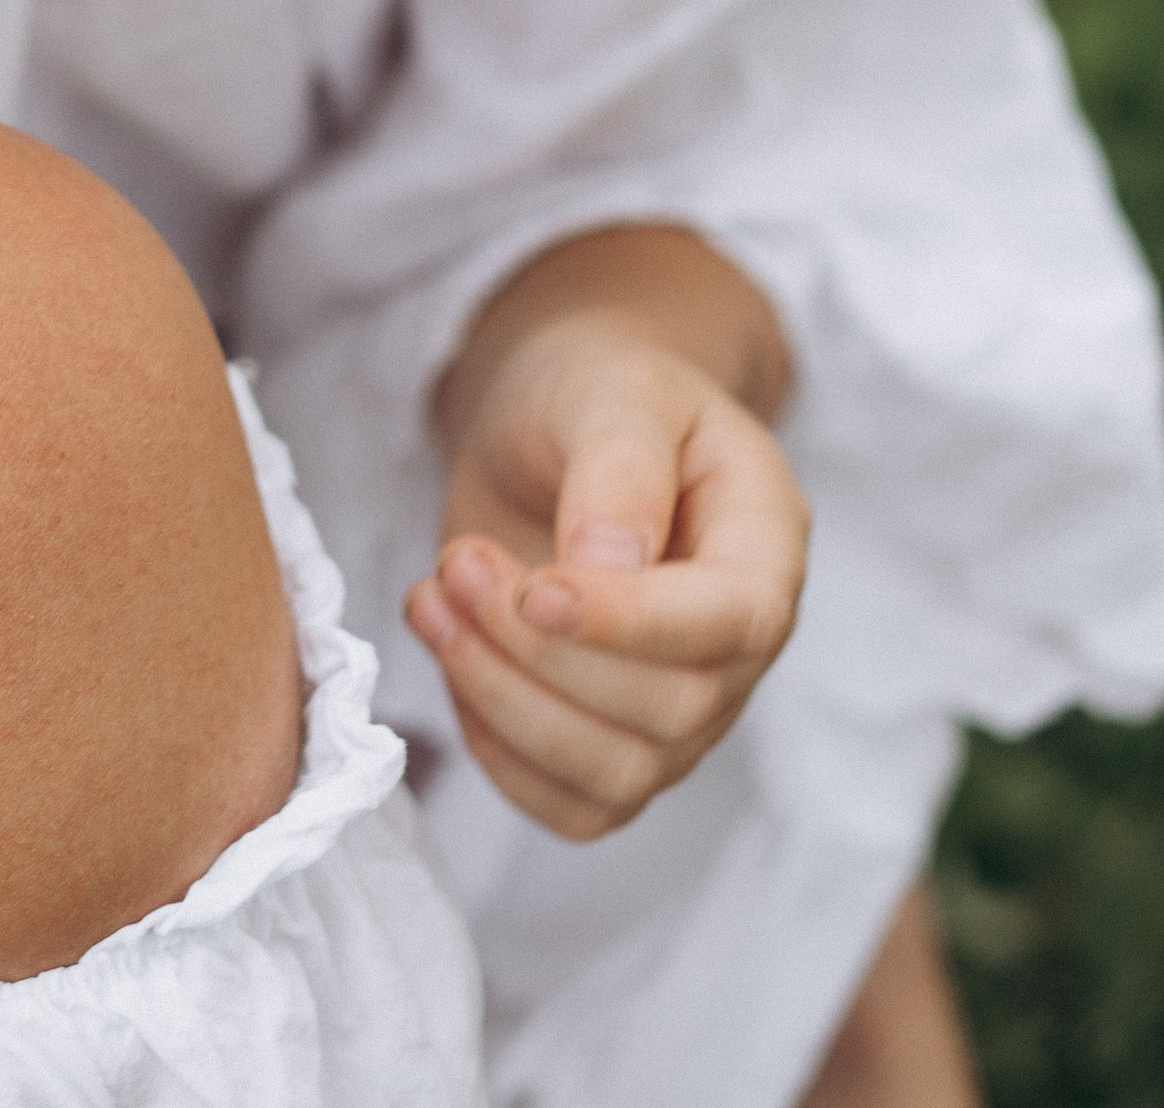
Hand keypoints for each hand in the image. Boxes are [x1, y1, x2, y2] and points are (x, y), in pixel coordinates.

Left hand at [405, 234, 809, 841]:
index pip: (731, 623)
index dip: (631, 625)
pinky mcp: (612, 742)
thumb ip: (619, 466)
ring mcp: (681, 708)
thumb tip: (606, 570)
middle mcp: (735, 645)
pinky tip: (450, 656)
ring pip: (616, 775)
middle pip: (669, 713)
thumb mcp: (613, 389)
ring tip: (431, 598)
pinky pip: (570, 806)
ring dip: (504, 702)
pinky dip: (496, 754)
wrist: (553, 422)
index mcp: (764, 545)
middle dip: (542, 654)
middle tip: (454, 564)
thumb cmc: (596, 391)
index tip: (533, 588)